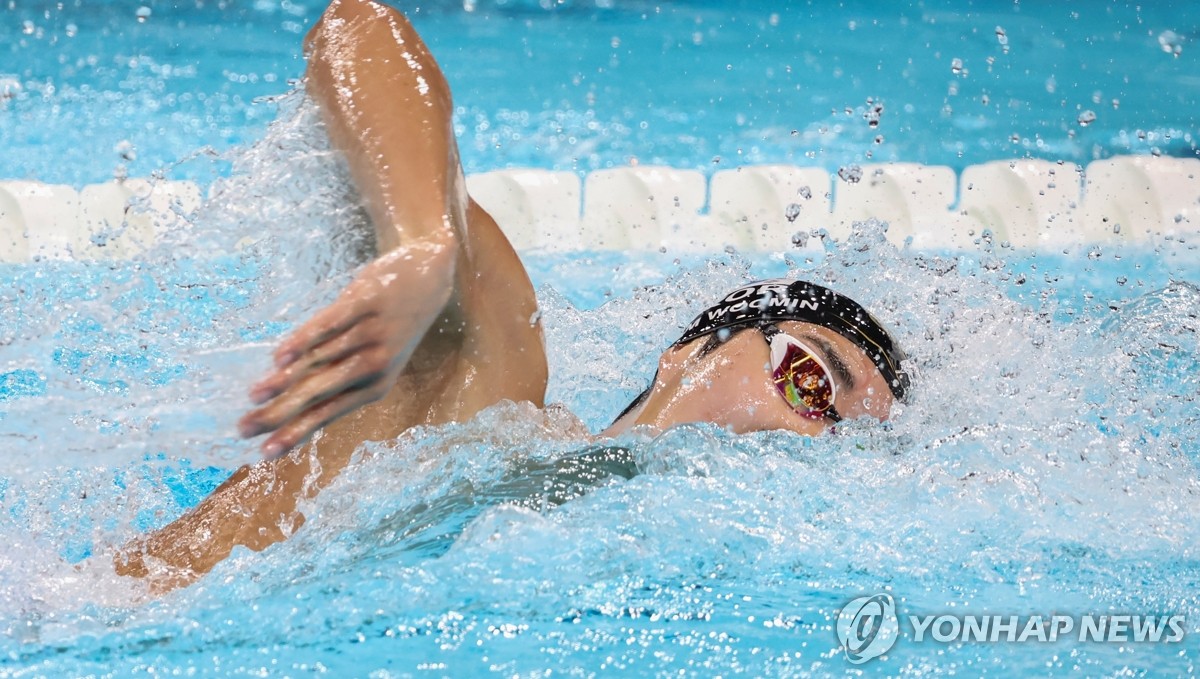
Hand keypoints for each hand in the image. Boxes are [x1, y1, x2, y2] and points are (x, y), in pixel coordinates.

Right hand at [238, 238, 454, 456]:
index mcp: (375, 386)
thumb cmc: (392, 325)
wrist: (429, 277)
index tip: (264, 452)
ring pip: (319, 362)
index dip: (294, 433)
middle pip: (318, 394)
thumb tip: (286, 396)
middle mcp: (374, 365)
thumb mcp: (375, 358)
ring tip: (254, 395)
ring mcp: (371, 334)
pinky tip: (280, 356)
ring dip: (283, 381)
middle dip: (279, 415)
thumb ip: (337, 376)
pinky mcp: (365, 303)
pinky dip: (304, 341)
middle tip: (244, 429)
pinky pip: (329, 324)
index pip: (326, 415)